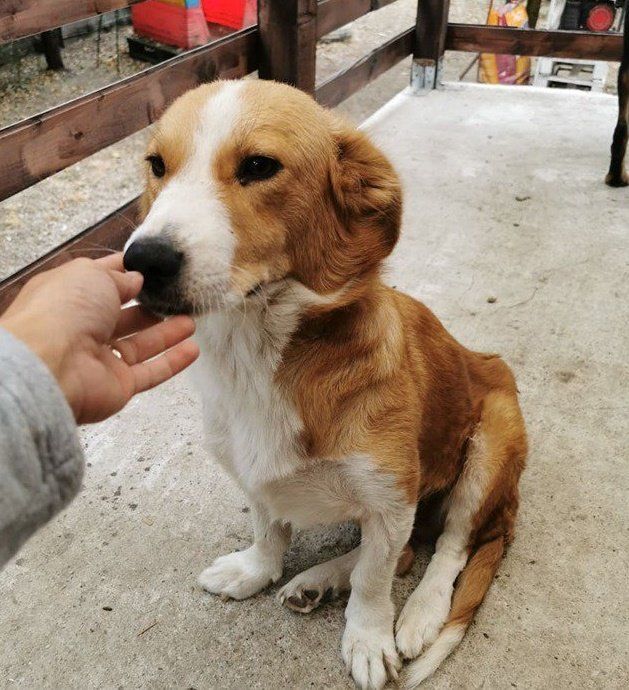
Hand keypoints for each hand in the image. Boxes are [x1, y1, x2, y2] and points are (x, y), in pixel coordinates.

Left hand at [0, 253, 198, 423]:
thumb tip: (137, 280)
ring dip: (166, 332)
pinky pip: (150, 373)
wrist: (51, 367)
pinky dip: (172, 362)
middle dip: (149, 305)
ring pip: (140, 344)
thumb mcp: (93, 275)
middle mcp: (82, 328)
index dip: (126, 273)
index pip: (101, 282)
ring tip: (190, 320)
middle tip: (175, 297)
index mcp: (68, 297)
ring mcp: (100, 359)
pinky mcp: (118, 386)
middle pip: (122, 316)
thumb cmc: (62, 312)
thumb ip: (120, 276)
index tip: (153, 268)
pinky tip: (192, 350)